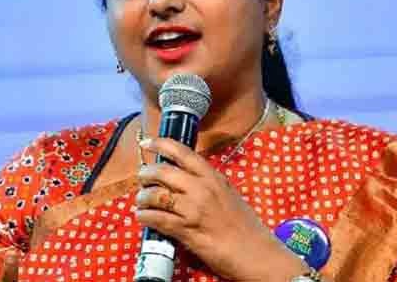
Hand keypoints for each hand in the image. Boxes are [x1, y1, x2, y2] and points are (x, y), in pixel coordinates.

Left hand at [135, 139, 308, 281]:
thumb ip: (208, 182)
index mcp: (212, 177)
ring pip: (156, 195)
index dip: (160, 144)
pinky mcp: (186, 231)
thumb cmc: (244, 225)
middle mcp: (201, 189)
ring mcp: (193, 210)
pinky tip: (142, 217)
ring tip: (141, 201)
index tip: (147, 143)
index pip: (182, 153)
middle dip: (146, 174)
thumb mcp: (228, 193)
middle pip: (163, 172)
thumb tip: (185, 175)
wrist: (254, 252)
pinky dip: (145, 217)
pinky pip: (157, 219)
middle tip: (142, 178)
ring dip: (142, 197)